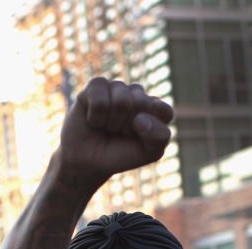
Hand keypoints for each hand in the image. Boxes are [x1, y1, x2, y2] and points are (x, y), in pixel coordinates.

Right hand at [58, 78, 173, 191]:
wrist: (87, 161)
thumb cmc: (120, 154)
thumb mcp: (149, 153)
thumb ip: (159, 137)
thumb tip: (140, 117)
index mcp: (155, 108)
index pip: (164, 111)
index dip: (150, 130)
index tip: (139, 139)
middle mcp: (138, 94)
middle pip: (142, 103)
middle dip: (128, 126)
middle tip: (119, 133)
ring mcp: (117, 87)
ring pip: (121, 101)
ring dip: (112, 122)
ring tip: (107, 126)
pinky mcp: (96, 85)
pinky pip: (100, 99)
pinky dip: (96, 117)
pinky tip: (93, 119)